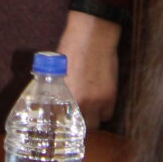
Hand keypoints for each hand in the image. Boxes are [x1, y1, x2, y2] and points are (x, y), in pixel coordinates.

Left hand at [58, 9, 120, 127]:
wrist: (92, 35)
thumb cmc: (71, 47)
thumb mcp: (57, 68)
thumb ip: (57, 87)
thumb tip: (53, 97)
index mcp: (61, 95)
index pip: (61, 121)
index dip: (62, 123)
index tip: (62, 123)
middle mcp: (79, 101)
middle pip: (79, 126)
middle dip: (77, 123)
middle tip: (76, 117)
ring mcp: (96, 101)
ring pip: (94, 124)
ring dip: (91, 119)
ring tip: (88, 111)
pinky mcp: (110, 96)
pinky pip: (107, 114)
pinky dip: (104, 111)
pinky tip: (100, 103)